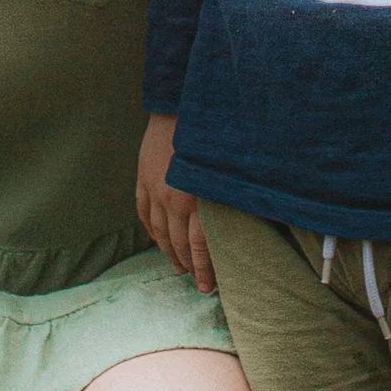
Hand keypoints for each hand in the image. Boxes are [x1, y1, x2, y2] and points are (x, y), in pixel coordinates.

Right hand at [139, 112, 216, 291]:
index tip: (210, 287)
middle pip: (179, 244)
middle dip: (189, 267)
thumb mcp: (227, 167)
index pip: (200, 246)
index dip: (205, 270)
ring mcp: (154, 190)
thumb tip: (248, 217)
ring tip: (179, 268)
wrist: (177, 103)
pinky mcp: (142, 179)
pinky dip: (151, 231)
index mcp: (196, 198)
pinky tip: (158, 240)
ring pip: (159, 233)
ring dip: (169, 253)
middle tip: (198, 284)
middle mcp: (173, 199)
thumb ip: (231, 195)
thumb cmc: (211, 133)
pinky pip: (143, 213)